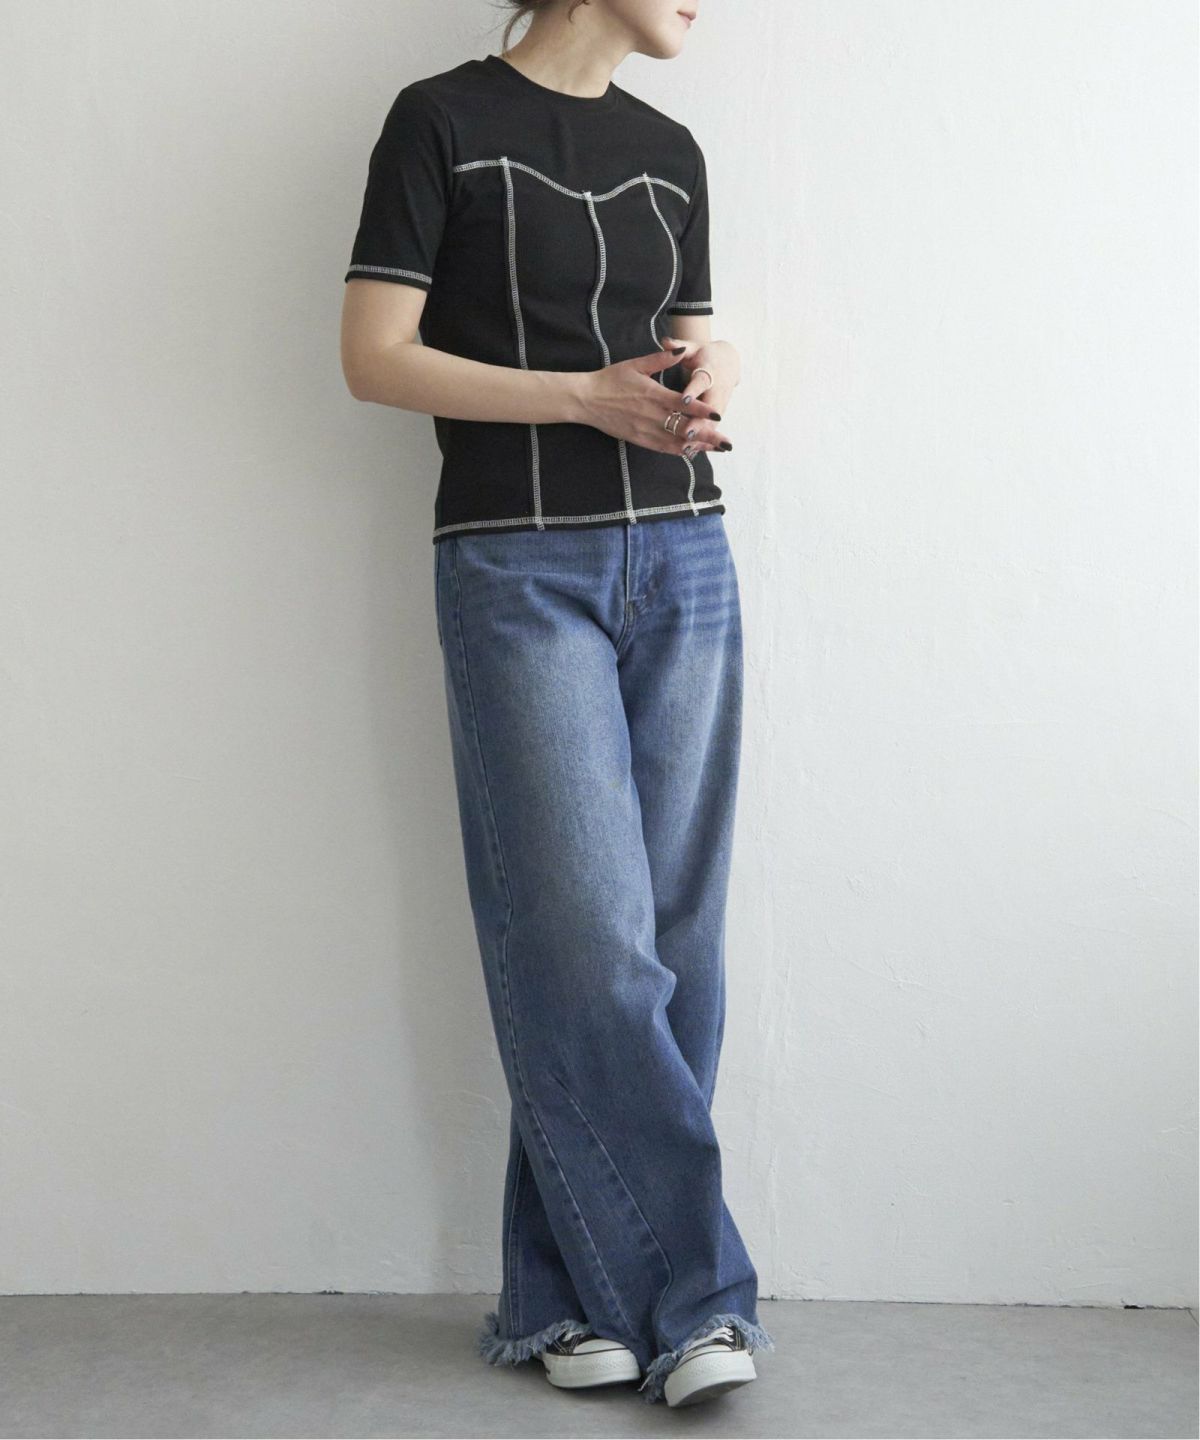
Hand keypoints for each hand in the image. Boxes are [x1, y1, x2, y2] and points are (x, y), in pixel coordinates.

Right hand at [575, 344, 732, 457]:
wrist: (586, 400)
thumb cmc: (611, 379)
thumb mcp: (636, 364)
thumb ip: (661, 359)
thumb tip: (682, 350)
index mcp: (653, 394)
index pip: (683, 405)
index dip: (702, 411)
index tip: (718, 415)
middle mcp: (651, 415)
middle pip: (684, 428)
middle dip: (707, 435)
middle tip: (726, 442)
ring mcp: (645, 430)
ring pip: (676, 442)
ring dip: (698, 446)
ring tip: (716, 449)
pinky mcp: (639, 439)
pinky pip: (663, 448)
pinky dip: (679, 451)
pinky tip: (693, 452)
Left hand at [668, 339, 738, 452]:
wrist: (727, 362)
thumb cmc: (704, 355)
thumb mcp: (694, 347)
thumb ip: (679, 345)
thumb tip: (666, 340)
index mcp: (708, 371)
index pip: (700, 381)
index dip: (693, 391)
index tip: (684, 399)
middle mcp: (715, 390)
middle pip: (708, 409)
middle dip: (699, 422)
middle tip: (687, 433)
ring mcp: (717, 404)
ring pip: (709, 423)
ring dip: (701, 436)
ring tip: (688, 448)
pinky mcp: (716, 414)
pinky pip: (709, 429)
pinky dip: (702, 440)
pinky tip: (690, 452)